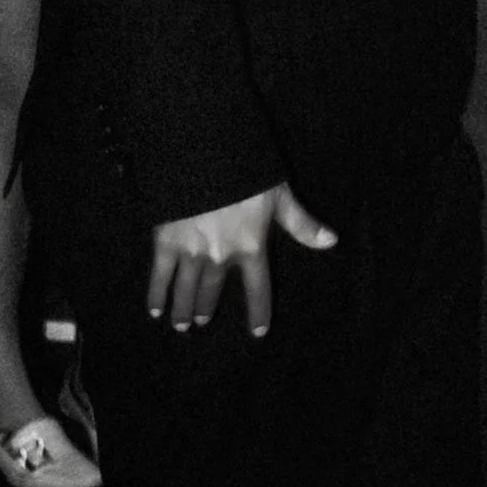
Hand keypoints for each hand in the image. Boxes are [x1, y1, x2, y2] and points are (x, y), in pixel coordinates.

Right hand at [147, 182, 335, 334]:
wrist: (203, 155)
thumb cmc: (246, 173)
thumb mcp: (279, 195)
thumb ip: (301, 223)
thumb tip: (331, 241)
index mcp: (251, 247)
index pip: (258, 289)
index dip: (258, 311)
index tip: (258, 332)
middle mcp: (221, 257)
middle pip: (214, 291)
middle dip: (207, 308)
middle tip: (202, 321)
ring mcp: (191, 252)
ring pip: (187, 289)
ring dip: (184, 308)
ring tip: (183, 324)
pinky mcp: (166, 243)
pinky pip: (161, 275)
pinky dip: (156, 294)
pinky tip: (154, 310)